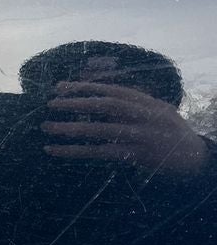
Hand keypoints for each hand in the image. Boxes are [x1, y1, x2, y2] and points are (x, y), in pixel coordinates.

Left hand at [42, 81, 208, 175]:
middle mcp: (144, 116)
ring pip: (100, 130)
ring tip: (47, 127)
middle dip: (76, 102)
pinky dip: (75, 151)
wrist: (196, 158)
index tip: (59, 86)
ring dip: (70, 128)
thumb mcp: (158, 110)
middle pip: (105, 105)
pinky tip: (54, 150)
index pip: (111, 90)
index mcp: (146, 102)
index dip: (84, 86)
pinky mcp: (136, 156)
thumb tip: (100, 93)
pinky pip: (100, 153)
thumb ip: (133, 102)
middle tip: (50, 103)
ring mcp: (140, 136)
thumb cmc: (170, 132)